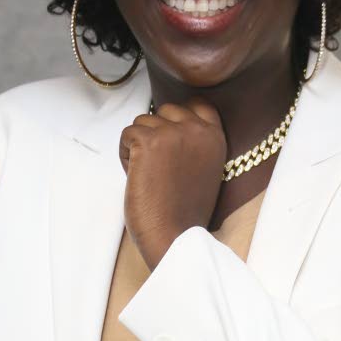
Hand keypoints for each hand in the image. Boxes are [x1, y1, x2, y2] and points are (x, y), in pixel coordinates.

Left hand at [119, 98, 227, 270]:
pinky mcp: (147, 142)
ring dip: (138, 146)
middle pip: (165, 110)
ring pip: (142, 122)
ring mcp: (172, 133)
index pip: (198, 104)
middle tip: (158, 167)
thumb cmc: (184, 212)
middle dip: (155, 133)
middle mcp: (197, 129)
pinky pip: (126, 135)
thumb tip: (168, 122)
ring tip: (149, 175)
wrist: (175, 237)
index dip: (178, 118)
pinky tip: (138, 178)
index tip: (171, 140)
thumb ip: (195, 143)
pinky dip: (125, 156)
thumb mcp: (205, 169)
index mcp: (216, 137)